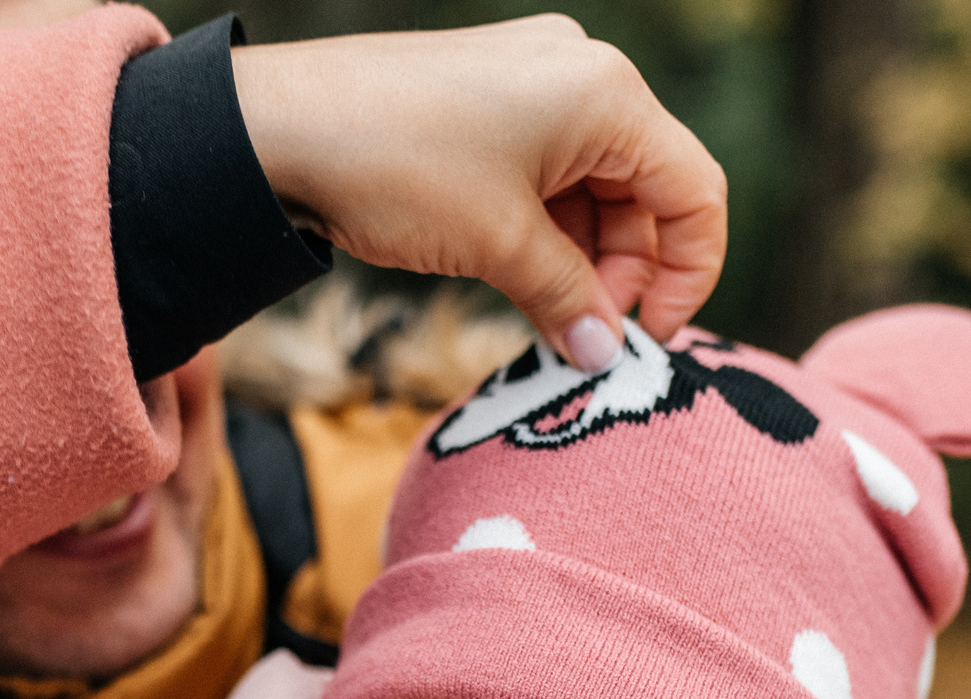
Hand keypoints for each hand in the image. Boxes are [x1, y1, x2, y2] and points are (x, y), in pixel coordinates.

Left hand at [233, 16, 726, 367]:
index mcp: (606, 93)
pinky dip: (543, 233)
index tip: (650, 337)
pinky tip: (520, 281)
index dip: (689, 274)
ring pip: (593, 189)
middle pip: (645, 191)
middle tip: (582, 336)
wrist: (275, 128)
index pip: (694, 191)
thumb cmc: (394, 168)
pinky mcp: (487, 101)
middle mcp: (580, 74)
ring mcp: (531, 82)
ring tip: (546, 319)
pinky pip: (545, 175)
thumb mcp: (498, 244)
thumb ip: (568, 298)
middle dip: (624, 272)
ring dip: (580, 260)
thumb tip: (605, 352)